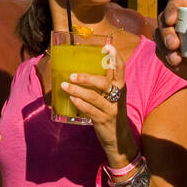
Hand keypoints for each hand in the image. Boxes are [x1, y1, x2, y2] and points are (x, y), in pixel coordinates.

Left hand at [60, 43, 132, 159]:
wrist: (119, 139)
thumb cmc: (111, 112)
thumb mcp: (112, 97)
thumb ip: (103, 84)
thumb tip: (82, 69)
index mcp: (121, 87)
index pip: (121, 70)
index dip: (115, 57)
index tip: (108, 46)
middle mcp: (118, 97)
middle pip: (105, 83)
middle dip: (88, 78)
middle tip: (72, 75)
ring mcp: (111, 109)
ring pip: (94, 97)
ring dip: (78, 90)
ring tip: (65, 85)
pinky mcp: (103, 120)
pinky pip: (91, 111)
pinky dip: (80, 104)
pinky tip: (71, 98)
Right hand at [154, 0, 186, 89]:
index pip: (180, 4)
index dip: (173, 8)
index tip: (172, 19)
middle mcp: (182, 22)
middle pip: (165, 18)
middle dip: (166, 31)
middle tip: (174, 44)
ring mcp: (173, 36)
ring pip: (160, 35)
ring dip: (164, 46)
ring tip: (176, 59)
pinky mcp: (167, 52)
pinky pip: (160, 51)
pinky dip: (165, 57)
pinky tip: (176, 63)